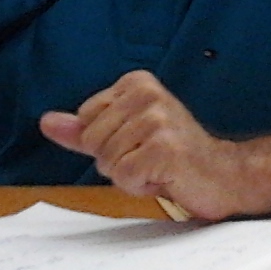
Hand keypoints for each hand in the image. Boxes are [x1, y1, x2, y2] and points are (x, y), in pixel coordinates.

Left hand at [40, 71, 254, 219]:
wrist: (223, 176)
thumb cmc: (173, 156)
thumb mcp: (123, 137)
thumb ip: (84, 130)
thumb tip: (47, 122)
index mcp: (136, 83)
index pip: (86, 119)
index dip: (105, 142)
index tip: (138, 143)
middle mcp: (148, 94)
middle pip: (93, 141)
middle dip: (116, 160)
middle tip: (150, 158)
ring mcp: (158, 120)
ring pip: (108, 161)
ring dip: (130, 175)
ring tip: (158, 167)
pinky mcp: (164, 148)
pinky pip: (124, 176)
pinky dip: (141, 186)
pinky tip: (164, 177)